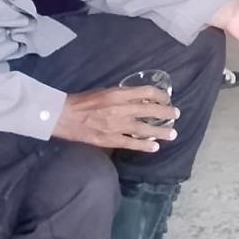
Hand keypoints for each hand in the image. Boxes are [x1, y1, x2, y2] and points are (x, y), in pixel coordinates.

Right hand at [52, 88, 178, 152]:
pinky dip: (144, 146)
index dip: (160, 96)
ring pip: (144, 129)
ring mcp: (115, 126)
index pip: (147, 92)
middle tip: (176, 115)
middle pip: (150, 111)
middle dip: (166, 113)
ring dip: (161, 132)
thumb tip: (142, 100)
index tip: (166, 99)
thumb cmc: (84, 101)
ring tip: (172, 134)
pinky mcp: (109, 140)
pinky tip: (154, 147)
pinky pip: (131, 144)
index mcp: (119, 94)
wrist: (63, 116)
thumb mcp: (106, 91)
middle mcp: (120, 109)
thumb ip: (124, 95)